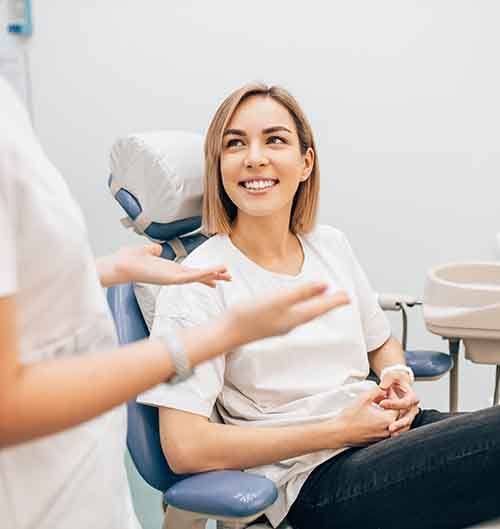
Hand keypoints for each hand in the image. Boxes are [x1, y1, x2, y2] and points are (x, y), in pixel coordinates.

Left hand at [97, 243, 230, 287]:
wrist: (120, 265)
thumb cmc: (129, 260)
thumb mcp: (146, 251)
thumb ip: (153, 250)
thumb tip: (157, 248)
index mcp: (170, 269)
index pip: (192, 272)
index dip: (205, 274)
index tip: (218, 276)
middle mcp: (173, 275)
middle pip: (199, 276)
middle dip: (214, 276)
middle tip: (229, 278)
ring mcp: (173, 278)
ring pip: (197, 277)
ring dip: (212, 274)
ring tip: (227, 274)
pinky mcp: (171, 279)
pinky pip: (191, 277)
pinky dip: (203, 274)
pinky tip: (213, 273)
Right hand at [230, 283, 349, 343]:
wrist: (227, 332)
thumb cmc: (250, 315)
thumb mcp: (278, 299)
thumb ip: (301, 292)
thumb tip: (324, 285)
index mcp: (295, 317)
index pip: (321, 307)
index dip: (335, 301)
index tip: (349, 297)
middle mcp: (291, 323)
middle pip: (316, 312)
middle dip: (329, 304)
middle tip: (342, 298)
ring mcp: (280, 325)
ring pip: (305, 314)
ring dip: (317, 307)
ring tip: (324, 300)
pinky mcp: (270, 323)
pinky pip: (294, 315)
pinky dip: (302, 308)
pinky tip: (297, 306)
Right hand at [334, 386, 398, 446]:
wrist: (340, 433)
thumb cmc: (350, 417)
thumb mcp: (363, 399)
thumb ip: (376, 391)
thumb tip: (383, 389)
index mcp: (387, 420)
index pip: (397, 406)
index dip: (392, 397)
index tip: (385, 391)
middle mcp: (388, 430)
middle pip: (396, 415)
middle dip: (390, 405)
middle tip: (381, 398)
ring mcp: (382, 437)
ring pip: (392, 423)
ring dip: (387, 414)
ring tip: (377, 407)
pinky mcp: (377, 441)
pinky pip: (385, 430)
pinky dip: (383, 422)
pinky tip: (373, 416)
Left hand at [378, 371, 419, 436]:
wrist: (398, 386)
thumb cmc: (395, 381)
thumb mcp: (392, 376)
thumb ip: (388, 379)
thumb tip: (382, 386)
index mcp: (412, 397)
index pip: (405, 402)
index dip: (393, 403)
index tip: (381, 403)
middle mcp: (413, 408)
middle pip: (409, 418)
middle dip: (400, 423)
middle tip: (390, 428)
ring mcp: (410, 415)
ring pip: (407, 425)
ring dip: (399, 430)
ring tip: (390, 434)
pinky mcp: (405, 420)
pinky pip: (403, 429)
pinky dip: (398, 432)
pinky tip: (390, 436)